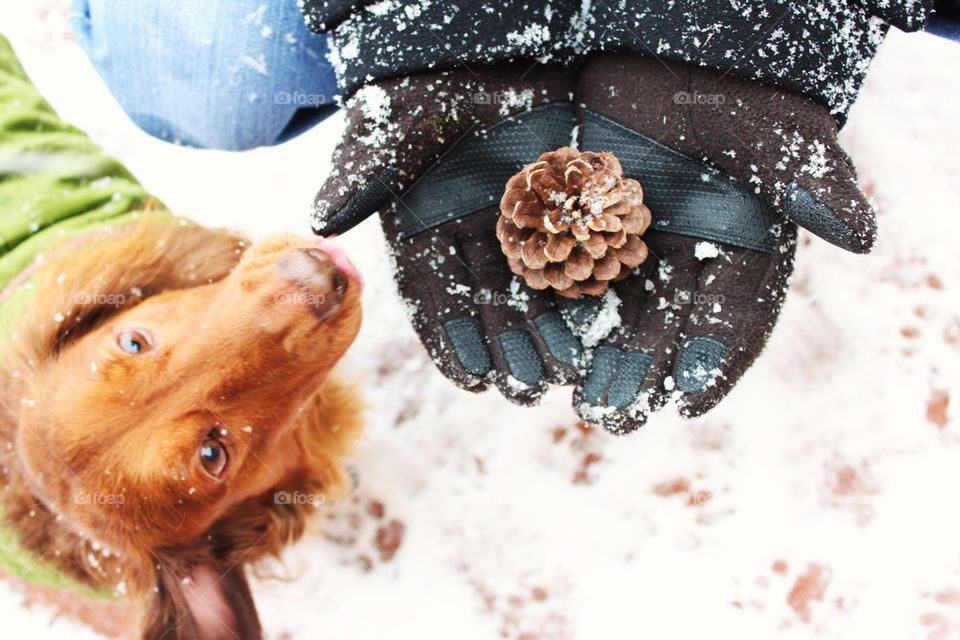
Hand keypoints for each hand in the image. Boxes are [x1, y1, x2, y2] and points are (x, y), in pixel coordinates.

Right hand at [313, 64, 585, 404]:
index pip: (432, 295)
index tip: (472, 380)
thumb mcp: (393, 123)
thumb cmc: (424, 81)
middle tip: (529, 389)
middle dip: (507, 347)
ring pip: (529, 283)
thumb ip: (364, 171)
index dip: (452, 340)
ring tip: (566, 371)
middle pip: (485, 301)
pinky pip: (568, 247)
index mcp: (422, 226)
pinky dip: (580, 283)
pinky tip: (596, 321)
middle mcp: (465, 232)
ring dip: (547, 329)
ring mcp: (510, 218)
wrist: (481, 40)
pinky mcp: (552, 199)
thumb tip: (324, 222)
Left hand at [569, 53, 874, 431]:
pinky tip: (541, 347)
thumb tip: (861, 237)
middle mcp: (686, 260)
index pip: (735, 316)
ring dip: (597, 357)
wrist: (661, 57)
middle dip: (642, 372)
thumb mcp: (768, 130)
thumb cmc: (725, 93)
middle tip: (615, 414)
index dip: (716, 358)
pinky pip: (571, 280)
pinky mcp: (585, 232)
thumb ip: (808, 178)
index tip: (690, 399)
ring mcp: (633, 249)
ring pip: (616, 314)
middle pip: (667, 328)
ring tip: (579, 398)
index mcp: (739, 249)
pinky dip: (559, 314)